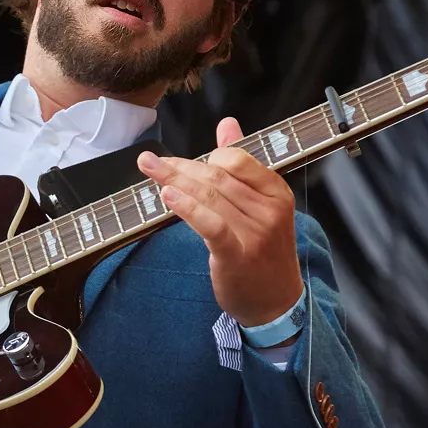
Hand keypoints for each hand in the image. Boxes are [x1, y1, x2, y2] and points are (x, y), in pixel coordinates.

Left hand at [138, 117, 303, 328]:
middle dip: (180, 166)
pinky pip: (211, 224)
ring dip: (175, 181)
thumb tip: (227, 124)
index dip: (205, 155)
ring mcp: (255, 233)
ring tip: (150, 171)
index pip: (238, 160)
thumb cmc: (264, 252)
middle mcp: (269, 210)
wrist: (277, 303)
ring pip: (210, 197)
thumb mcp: (261, 205)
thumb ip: (242, 164)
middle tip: (149, 161)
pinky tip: (168, 196)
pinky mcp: (237, 254)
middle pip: (218, 177)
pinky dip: (188, 207)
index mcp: (276, 192)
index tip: (178, 160)